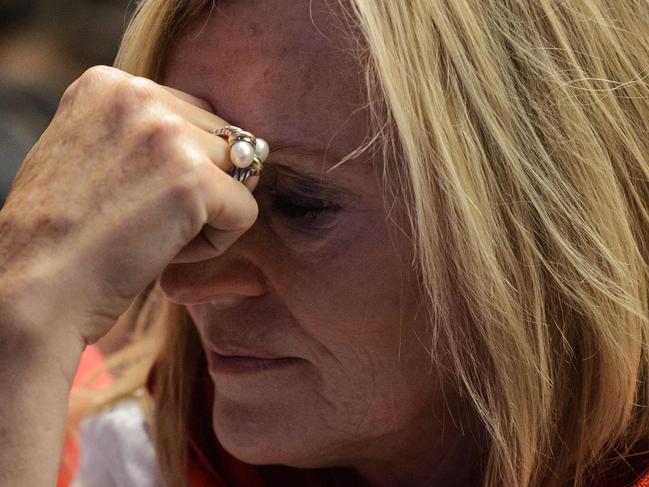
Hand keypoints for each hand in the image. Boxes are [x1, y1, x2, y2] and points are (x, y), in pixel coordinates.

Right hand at [0, 65, 258, 344]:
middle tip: (146, 220)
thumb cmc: (63, 234)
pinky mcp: (193, 180)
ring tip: (157, 234)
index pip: (193, 115)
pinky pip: (246, 210)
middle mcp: (138, 94)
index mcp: (109, 83)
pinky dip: (218, 242)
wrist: (33, 289)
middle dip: (202, 185)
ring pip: (240, 172)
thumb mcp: (92, 151)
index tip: (132, 197)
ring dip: (212, 211)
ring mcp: (167, 134)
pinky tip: (168, 252)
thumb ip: (144, 132)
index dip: (179, 167)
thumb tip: (231, 143)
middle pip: (224, 140)